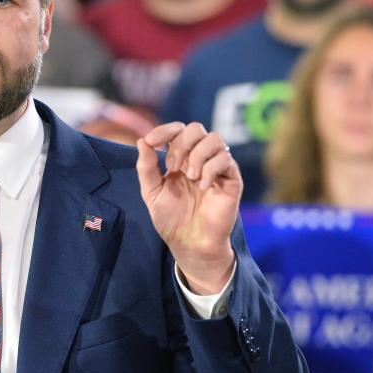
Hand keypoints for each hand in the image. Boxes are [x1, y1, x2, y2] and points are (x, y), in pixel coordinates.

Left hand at [136, 122, 241, 294]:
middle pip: (196, 128)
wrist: (189, 243)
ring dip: (197, 154)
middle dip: (180, 144)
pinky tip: (202, 186)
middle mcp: (199, 159)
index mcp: (180, 158)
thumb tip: (141, 140)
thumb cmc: (171, 219)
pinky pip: (226, 159)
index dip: (165, 130)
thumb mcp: (151, 192)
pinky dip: (210, 168)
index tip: (151, 141)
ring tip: (189, 177)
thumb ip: (146, 167)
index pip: (177, 130)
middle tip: (173, 167)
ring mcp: (217, 168)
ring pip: (214, 139)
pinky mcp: (232, 179)